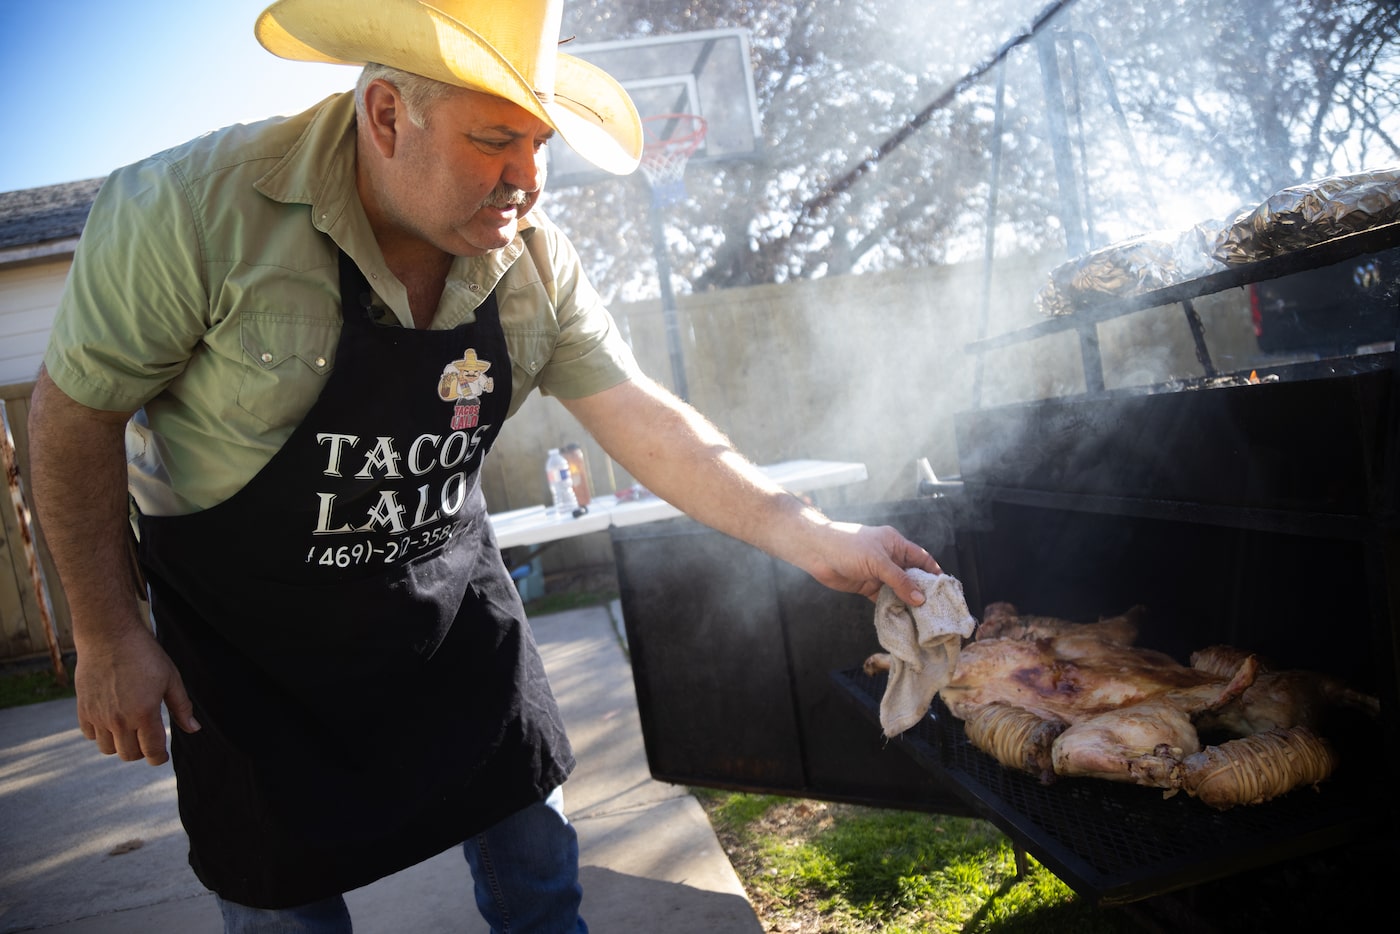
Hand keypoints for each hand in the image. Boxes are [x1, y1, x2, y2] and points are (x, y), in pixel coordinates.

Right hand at [74, 625, 198, 765]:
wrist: (109, 636)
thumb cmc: (145, 655)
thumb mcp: (171, 678)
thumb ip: (182, 707)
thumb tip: (194, 729)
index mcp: (144, 713)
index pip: (152, 751)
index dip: (159, 758)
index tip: (162, 756)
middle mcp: (119, 719)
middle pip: (129, 754)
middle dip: (141, 752)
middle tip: (147, 740)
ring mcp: (98, 716)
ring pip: (107, 749)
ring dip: (120, 745)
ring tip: (129, 731)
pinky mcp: (83, 709)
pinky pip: (90, 735)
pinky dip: (101, 734)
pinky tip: (111, 721)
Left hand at [800, 521, 942, 605]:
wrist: (817, 552)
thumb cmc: (848, 546)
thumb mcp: (878, 561)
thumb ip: (900, 581)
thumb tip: (920, 599)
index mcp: (896, 544)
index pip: (922, 558)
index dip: (933, 572)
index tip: (944, 589)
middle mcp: (890, 558)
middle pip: (912, 576)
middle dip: (922, 591)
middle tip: (935, 609)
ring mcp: (878, 573)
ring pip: (899, 589)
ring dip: (907, 602)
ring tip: (921, 618)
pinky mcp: (867, 586)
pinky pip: (884, 598)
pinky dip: (892, 607)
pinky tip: (902, 617)